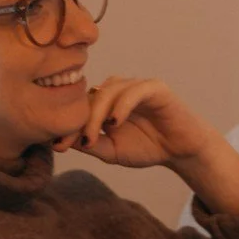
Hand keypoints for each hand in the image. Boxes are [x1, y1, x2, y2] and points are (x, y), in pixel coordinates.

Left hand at [61, 78, 238, 215]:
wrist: (181, 150)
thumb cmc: (148, 148)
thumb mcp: (113, 151)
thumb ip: (91, 144)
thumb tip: (62, 141)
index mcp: (105, 102)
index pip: (80, 108)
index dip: (67, 126)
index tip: (57, 146)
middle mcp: (118, 89)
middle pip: (90, 98)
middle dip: (78, 121)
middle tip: (72, 143)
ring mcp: (136, 86)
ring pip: (108, 92)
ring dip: (96, 115)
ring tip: (92, 138)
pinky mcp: (155, 88)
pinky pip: (134, 91)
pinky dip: (122, 105)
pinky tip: (115, 123)